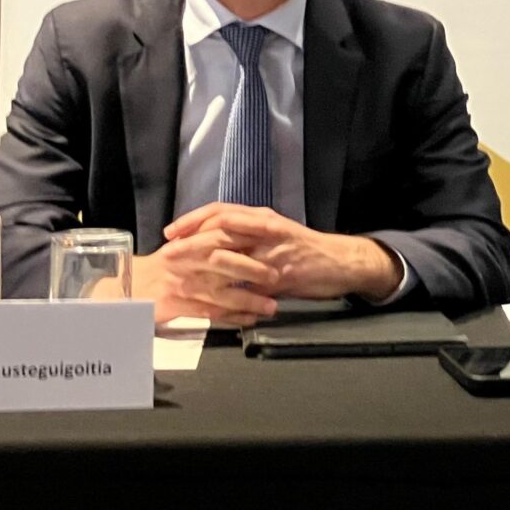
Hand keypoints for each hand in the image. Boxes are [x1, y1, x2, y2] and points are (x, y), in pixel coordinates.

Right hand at [129, 227, 280, 325]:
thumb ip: (211, 238)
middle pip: (224, 262)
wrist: (134, 285)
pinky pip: (211, 313)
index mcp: (191, 241)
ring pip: (221, 292)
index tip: (273, 241)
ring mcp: (184, 284)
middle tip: (277, 276)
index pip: (223, 234)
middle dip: (252, 269)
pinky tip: (250, 319)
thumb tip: (248, 234)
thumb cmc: (167, 264)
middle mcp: (187, 261)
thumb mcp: (186, 243)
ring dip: (249, 300)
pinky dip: (233, 317)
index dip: (249, 236)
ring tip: (272, 306)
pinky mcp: (179, 306)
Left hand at [166, 203, 402, 302]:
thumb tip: (215, 244)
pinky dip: (231, 289)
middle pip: (219, 229)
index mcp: (262, 218)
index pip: (220, 212)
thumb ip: (248, 238)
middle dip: (190, 242)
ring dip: (203, 265)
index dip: (192, 220)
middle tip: (168, 254)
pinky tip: (215, 298)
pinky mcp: (283, 275)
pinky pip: (251, 283)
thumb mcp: (275, 235)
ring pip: (232, 254)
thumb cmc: (306, 249)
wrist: (342, 262)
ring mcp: (274, 252)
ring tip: (183, 276)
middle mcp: (266, 229)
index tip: (170, 232)